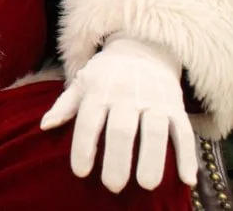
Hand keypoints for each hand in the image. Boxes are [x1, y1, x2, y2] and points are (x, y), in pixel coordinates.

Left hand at [40, 36, 197, 192]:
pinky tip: (186, 178)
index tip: (80, 172)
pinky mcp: (176, 106)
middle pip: (121, 130)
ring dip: (152, 159)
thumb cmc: (106, 73)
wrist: (142, 47)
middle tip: (113, 186)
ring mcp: (154, 101)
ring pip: (155, 131)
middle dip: (117, 159)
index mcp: (98, 91)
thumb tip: (44, 126)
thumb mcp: (81, 82)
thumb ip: (64, 106)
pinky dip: (188, 155)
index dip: (83, 147)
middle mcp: (126, 95)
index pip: (88, 122)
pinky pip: (184, 132)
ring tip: (146, 185)